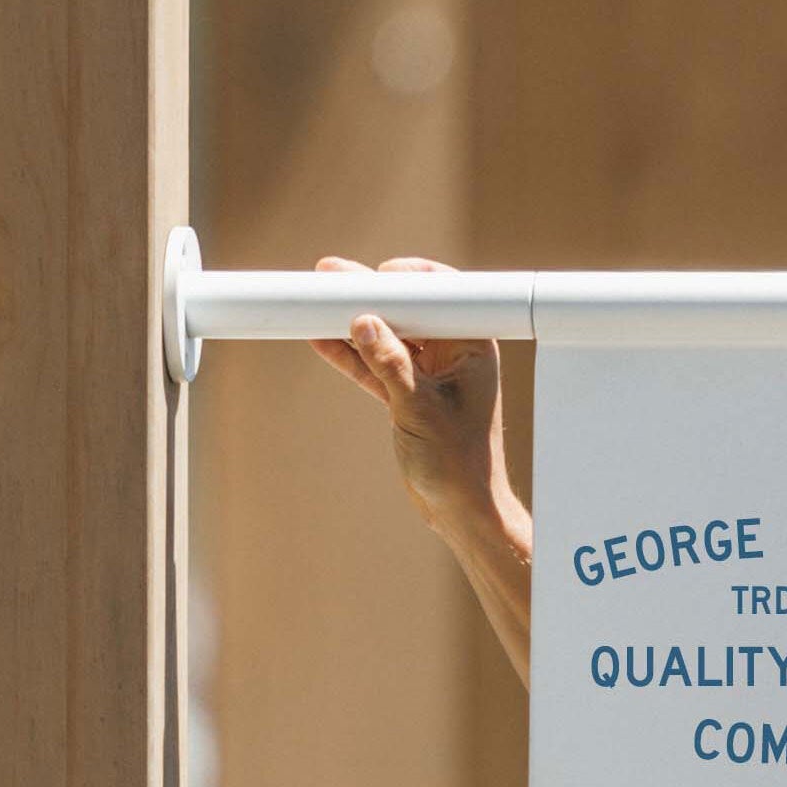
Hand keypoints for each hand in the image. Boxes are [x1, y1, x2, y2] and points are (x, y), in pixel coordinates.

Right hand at [308, 255, 520, 533]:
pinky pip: (374, 366)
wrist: (460, 512)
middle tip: (330, 275)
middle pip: (405, 310)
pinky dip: (349, 356)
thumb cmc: (459, 465)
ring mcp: (428, 375)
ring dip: (351, 322)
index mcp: (472, 348)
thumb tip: (363, 322)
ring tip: (314, 301)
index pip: (439, 295)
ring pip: (385, 337)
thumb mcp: (420, 410)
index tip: (373, 275)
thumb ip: (391, 365)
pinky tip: (320, 338)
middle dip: (368, 294)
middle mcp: (453, 355)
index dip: (405, 279)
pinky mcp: (407, 395)